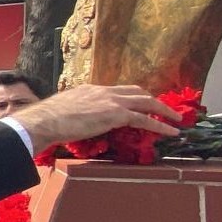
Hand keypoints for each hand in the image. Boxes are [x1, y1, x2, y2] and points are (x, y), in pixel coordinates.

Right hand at [12, 85, 179, 155]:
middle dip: (152, 99)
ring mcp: (112, 101)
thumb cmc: (48, 119)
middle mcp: (104, 91)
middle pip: (136, 91)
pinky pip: (144, 119)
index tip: (140, 103)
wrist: (45, 120)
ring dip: (163, 110)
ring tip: (176, 119)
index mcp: (91, 90)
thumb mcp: (64, 110)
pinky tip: (170, 132)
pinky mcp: (116, 114)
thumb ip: (75, 111)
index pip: (118, 91)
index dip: (132, 97)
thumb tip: (73, 119)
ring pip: (146, 102)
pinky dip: (160, 125)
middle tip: (163, 108)